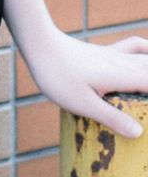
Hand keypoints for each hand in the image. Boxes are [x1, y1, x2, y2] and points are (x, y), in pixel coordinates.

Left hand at [26, 26, 147, 138]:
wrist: (39, 43)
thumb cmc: (57, 75)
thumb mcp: (82, 103)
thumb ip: (112, 118)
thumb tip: (140, 133)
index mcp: (123, 76)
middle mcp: (124, 63)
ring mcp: (115, 55)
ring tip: (147, 89)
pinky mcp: (105, 52)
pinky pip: (135, 47)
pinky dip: (147, 51)